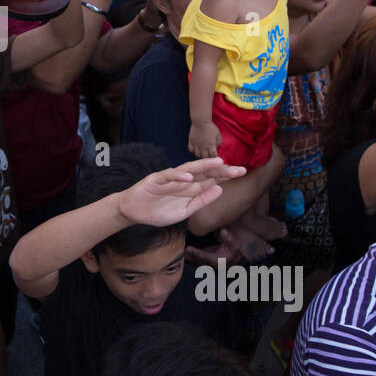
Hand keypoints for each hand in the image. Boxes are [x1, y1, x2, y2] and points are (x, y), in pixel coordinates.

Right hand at [115, 157, 243, 225]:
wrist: (133, 212)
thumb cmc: (158, 211)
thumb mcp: (184, 211)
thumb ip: (201, 200)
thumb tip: (220, 190)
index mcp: (190, 188)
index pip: (211, 180)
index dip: (226, 176)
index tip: (242, 172)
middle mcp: (183, 180)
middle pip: (204, 173)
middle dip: (221, 170)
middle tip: (239, 169)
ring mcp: (170, 178)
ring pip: (189, 169)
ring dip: (204, 166)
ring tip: (219, 163)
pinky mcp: (156, 179)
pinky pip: (169, 176)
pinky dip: (179, 176)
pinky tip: (189, 177)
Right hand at [188, 118, 220, 158]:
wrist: (200, 121)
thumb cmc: (211, 127)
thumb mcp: (218, 135)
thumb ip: (218, 142)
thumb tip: (216, 147)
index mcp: (211, 146)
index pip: (213, 156)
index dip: (214, 157)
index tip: (215, 156)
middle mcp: (203, 147)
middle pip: (205, 157)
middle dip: (208, 157)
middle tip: (209, 155)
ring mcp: (196, 145)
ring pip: (197, 155)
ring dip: (200, 155)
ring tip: (203, 153)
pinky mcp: (191, 142)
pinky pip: (191, 150)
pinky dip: (193, 151)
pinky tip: (196, 149)